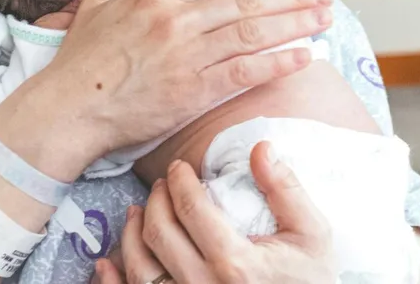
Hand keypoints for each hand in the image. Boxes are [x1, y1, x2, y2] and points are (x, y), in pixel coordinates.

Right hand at [19, 0, 334, 170]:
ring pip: (253, 33)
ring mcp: (187, 56)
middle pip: (247, 2)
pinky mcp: (192, 91)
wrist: (68, 109)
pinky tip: (304, 55)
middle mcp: (177, 21)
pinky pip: (244, 72)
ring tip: (325, 18)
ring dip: (295, 24)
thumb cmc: (82, 59)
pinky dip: (278, 62)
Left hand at [91, 141, 336, 283]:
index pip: (191, 208)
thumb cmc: (311, 283)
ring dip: (131, 234)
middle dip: (156, 200)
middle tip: (163, 185)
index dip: (180, 182)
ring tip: (138, 212)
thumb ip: (286, 190)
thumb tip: (261, 149)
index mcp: (235, 263)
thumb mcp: (313, 235)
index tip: (179, 169)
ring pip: (139, 268)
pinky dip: (112, 281)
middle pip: (159, 233)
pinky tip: (106, 264)